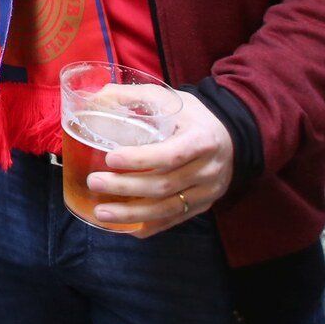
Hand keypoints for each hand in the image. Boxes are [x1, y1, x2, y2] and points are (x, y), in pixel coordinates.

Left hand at [85, 90, 233, 237]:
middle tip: (94, 182)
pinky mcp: (204, 205)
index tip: (110, 158)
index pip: (170, 154)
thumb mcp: (170, 99)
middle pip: (164, 184)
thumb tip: (97, 97)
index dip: (139, 159)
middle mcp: (208, 169)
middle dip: (126, 187)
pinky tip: (124, 227)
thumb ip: (134, 96)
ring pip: (168, 208)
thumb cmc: (192, 117)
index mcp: (202, 139)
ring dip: (132, 214)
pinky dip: (149, 226)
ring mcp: (208, 191)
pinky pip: (174, 220)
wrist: (230, 137)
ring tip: (101, 212)